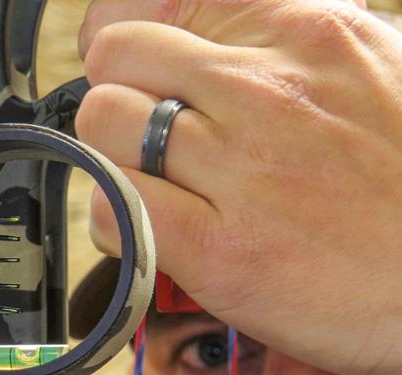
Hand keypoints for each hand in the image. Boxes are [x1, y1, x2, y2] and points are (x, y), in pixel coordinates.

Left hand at [76, 0, 401, 374]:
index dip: (127, 43)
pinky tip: (152, 232)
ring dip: (112, 157)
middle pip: (117, 58)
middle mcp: (266, 91)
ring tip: (153, 189)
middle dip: (117, 97)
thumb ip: (287, 51)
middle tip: (143, 140)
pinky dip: (114, 219)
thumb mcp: (372, 75)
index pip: (159, 6)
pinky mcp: (220, 250)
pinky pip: (113, 206)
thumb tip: (209, 48)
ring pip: (103, 125)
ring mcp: (241, 169)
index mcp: (304, 35)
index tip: (133, 75)